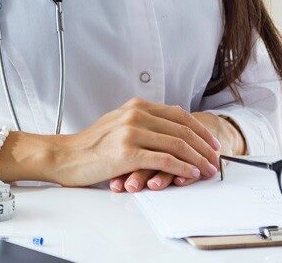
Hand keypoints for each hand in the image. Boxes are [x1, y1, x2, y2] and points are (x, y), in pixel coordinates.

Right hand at [51, 97, 221, 187]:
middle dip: (203, 146)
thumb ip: (142, 122)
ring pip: (177, 144)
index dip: (199, 129)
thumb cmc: (91, 145)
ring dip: (197, 159)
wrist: (66, 156)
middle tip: (215, 159)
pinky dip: (182, 168)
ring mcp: (132, 132)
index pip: (179, 115)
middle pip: (182, 129)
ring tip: (207, 169)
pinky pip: (164, 160)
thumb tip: (170, 129)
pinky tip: (190, 174)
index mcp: (137, 106)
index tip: (211, 142)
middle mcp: (136, 114)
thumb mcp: (118, 123)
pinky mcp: (128, 152)